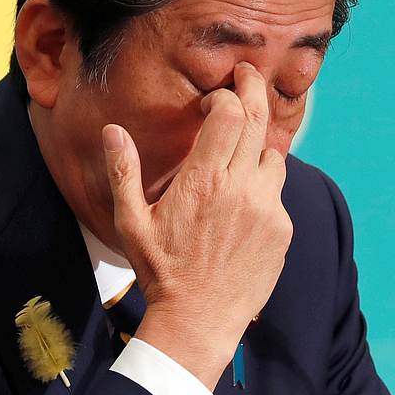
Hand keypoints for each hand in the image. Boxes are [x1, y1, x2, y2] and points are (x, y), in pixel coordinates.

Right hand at [101, 62, 292, 389]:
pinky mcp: (282, 229)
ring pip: (274, 153)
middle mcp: (240, 188)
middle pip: (258, 119)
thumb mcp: (131, 222)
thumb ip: (123, 172)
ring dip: (260, 140)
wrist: (199, 320)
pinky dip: (263, 180)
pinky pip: (278, 189)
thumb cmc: (160, 271)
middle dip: (254, 89)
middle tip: (248, 74)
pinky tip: (244, 193)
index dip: (224, 95)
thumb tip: (112, 130)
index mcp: (203, 181)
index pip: (228, 114)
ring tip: (243, 140)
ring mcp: (267, 208)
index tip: (212, 98)